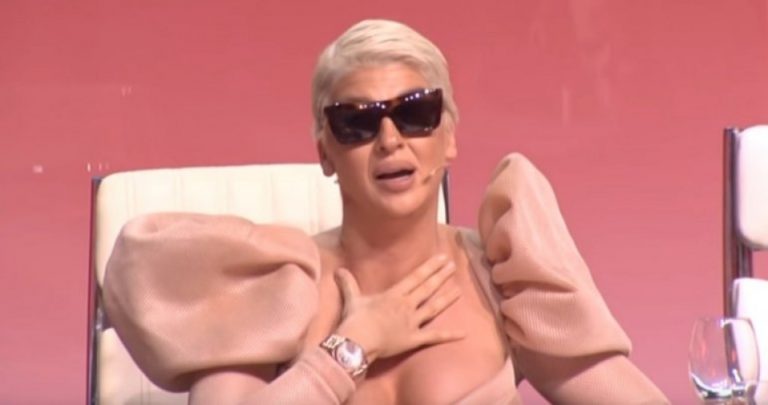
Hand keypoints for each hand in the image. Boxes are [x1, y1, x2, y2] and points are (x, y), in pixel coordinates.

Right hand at [333, 255, 464, 363]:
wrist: (357, 342)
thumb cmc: (355, 320)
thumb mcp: (352, 299)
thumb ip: (348, 284)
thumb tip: (338, 270)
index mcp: (394, 294)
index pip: (415, 277)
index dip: (430, 267)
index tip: (442, 258)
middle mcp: (406, 305)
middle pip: (427, 288)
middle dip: (441, 276)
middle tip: (454, 266)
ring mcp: (412, 322)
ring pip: (433, 308)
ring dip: (446, 299)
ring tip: (459, 290)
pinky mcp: (414, 339)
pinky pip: (434, 337)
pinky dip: (449, 335)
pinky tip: (463, 333)